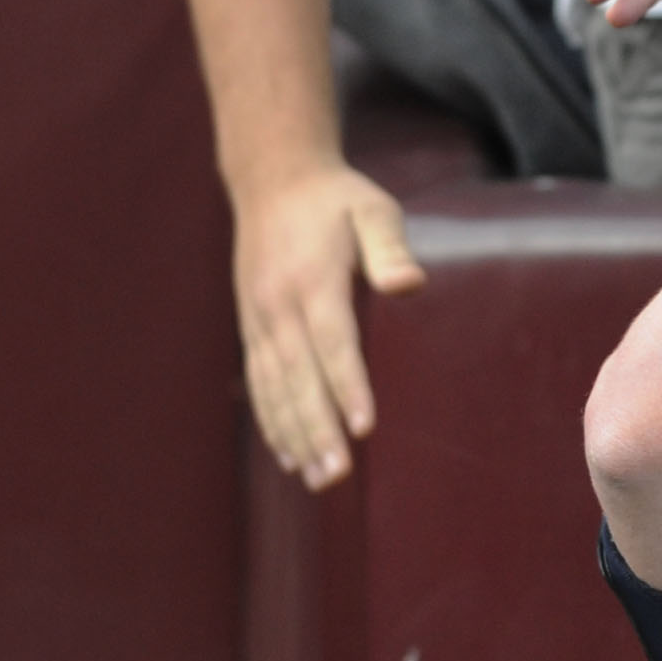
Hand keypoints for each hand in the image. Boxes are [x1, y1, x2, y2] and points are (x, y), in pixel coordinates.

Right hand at [234, 158, 426, 490]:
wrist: (273, 181)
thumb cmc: (335, 199)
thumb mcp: (372, 207)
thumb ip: (389, 247)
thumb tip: (409, 285)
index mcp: (313, 278)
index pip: (333, 341)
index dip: (347, 385)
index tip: (362, 427)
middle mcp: (279, 305)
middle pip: (300, 376)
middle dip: (318, 429)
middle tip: (336, 477)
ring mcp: (260, 319)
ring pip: (275, 388)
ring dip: (295, 435)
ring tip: (316, 479)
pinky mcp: (252, 328)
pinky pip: (260, 382)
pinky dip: (271, 420)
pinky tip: (288, 454)